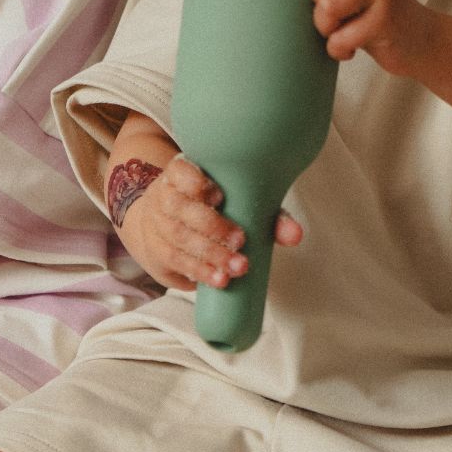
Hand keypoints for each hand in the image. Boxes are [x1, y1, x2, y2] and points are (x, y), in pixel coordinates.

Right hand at [121, 153, 301, 290]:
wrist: (166, 225)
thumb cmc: (210, 209)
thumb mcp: (237, 204)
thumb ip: (267, 215)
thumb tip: (294, 235)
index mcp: (181, 174)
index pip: (180, 172)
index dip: (196, 183)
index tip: (220, 197)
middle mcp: (164, 196)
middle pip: (180, 208)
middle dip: (212, 226)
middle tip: (240, 241)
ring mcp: (156, 223)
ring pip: (178, 237)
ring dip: (209, 254)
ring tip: (237, 268)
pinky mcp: (157, 251)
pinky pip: (175, 260)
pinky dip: (199, 271)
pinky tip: (219, 279)